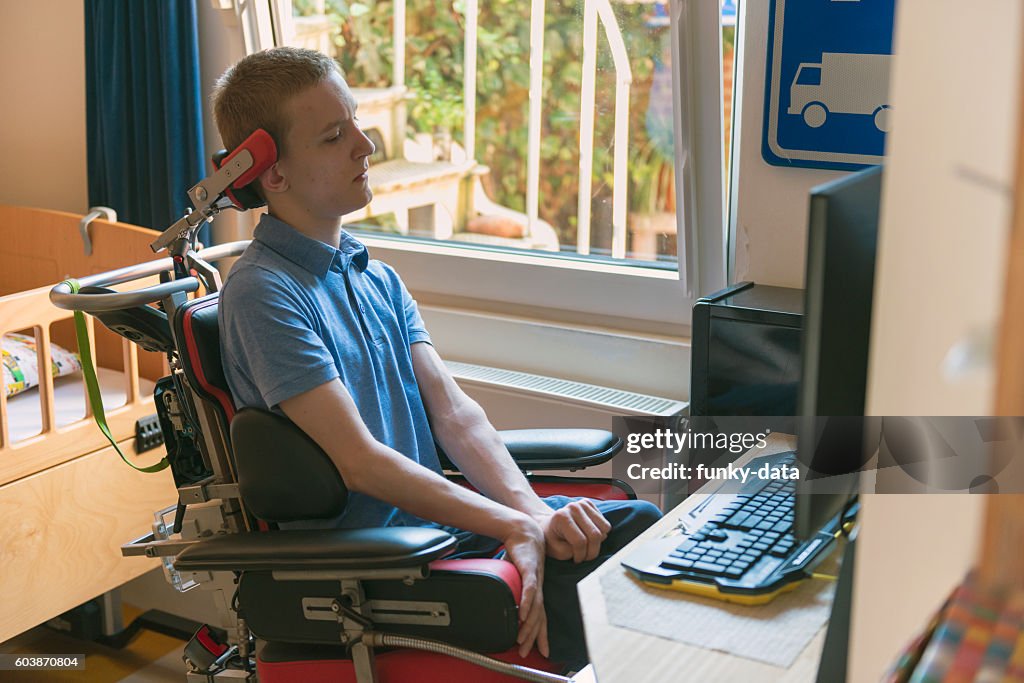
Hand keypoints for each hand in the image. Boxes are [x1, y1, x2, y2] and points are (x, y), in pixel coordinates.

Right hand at [501, 517, 549, 657]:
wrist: (522, 530)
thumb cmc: (520, 552)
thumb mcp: (514, 575)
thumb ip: (510, 588)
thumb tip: (499, 597)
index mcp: (536, 591)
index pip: (540, 617)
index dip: (540, 635)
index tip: (541, 650)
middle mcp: (539, 588)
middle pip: (539, 618)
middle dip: (534, 637)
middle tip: (526, 652)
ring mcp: (536, 579)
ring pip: (535, 607)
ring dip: (529, 625)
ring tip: (523, 639)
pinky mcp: (530, 569)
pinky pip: (531, 589)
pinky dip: (528, 603)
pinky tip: (524, 614)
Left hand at [535, 499, 611, 562]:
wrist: (548, 526)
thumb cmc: (552, 541)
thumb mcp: (557, 552)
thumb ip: (573, 551)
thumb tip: (593, 545)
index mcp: (562, 517)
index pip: (580, 541)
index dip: (581, 555)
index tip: (576, 560)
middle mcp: (573, 507)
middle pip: (595, 535)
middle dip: (592, 552)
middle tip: (584, 557)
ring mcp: (582, 503)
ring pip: (604, 529)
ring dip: (598, 543)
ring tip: (586, 546)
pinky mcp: (590, 504)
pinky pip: (605, 524)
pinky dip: (601, 534)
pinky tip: (588, 535)